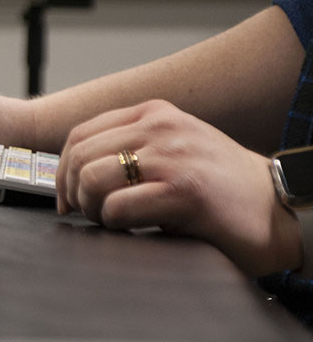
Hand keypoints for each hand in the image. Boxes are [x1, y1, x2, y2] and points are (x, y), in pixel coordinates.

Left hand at [56, 99, 301, 276]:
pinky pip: (118, 207)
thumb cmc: (219, 189)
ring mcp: (172, 155)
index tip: (67, 199)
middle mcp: (160, 126)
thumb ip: (128, 149)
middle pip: (80, 157)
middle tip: (91, 215)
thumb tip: (74, 174)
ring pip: (93, 179)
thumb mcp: (170, 151)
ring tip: (113, 220)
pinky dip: (115, 223)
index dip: (62, 172)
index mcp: (153, 113)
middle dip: (74, 193)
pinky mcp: (183, 189)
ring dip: (93, 208)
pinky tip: (134, 227)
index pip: (79, 135)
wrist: (278, 210)